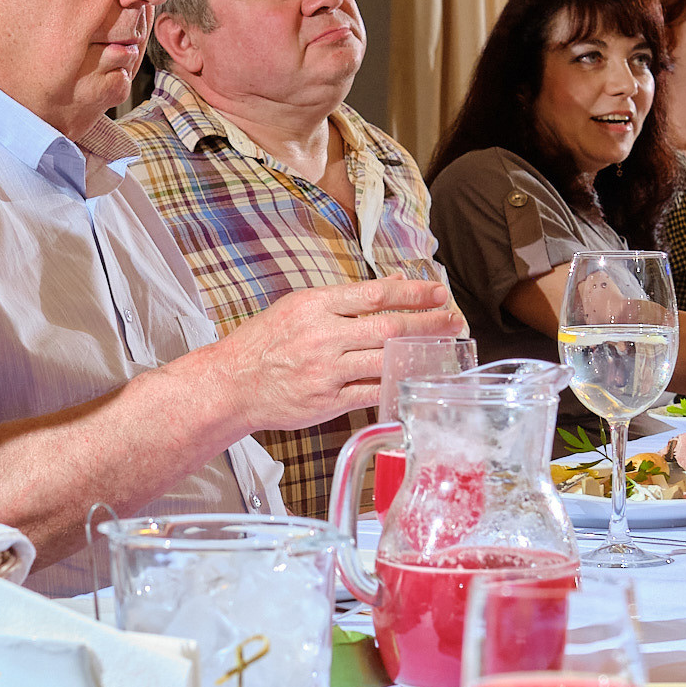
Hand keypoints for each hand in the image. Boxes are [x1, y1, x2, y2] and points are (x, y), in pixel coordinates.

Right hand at [193, 278, 458, 432]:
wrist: (231, 384)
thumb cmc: (262, 344)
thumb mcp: (297, 306)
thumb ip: (344, 298)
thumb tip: (389, 284)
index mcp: (315, 305)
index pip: (376, 294)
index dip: (413, 292)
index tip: (438, 291)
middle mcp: (323, 336)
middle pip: (389, 327)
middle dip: (429, 323)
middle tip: (455, 320)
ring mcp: (326, 371)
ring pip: (385, 359)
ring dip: (420, 354)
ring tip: (444, 349)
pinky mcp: (327, 401)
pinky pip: (371, 392)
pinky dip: (397, 386)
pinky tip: (416, 379)